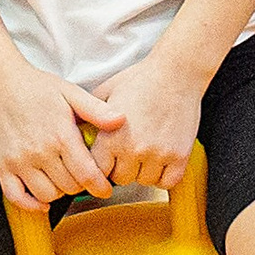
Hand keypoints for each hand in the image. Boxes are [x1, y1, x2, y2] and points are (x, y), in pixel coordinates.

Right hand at [0, 57, 118, 211]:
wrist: (0, 84)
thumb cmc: (38, 88)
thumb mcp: (72, 93)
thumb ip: (97, 110)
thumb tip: (122, 120)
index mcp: (61, 135)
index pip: (86, 174)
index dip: (100, 186)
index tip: (105, 189)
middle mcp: (40, 152)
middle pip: (69, 187)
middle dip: (81, 186)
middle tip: (83, 178)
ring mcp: (19, 161)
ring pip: (46, 195)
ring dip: (59, 193)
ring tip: (63, 181)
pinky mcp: (2, 166)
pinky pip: (16, 197)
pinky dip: (31, 204)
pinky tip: (42, 199)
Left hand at [84, 50, 204, 190]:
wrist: (176, 72)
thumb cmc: (141, 79)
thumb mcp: (105, 93)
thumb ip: (88, 115)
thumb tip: (74, 131)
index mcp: (111, 137)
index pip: (97, 171)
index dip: (101, 166)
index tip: (107, 160)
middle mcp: (133, 149)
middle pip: (121, 179)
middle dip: (123, 167)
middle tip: (128, 153)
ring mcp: (158, 154)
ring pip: (144, 181)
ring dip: (144, 171)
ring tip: (145, 153)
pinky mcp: (179, 155)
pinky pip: (168, 182)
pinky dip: (164, 175)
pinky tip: (162, 161)